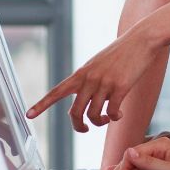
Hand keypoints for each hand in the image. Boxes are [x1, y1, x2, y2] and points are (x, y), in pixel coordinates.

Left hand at [26, 24, 158, 131]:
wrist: (141, 40)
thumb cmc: (121, 53)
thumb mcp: (98, 65)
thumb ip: (88, 82)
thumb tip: (85, 103)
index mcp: (81, 73)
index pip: (56, 91)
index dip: (41, 105)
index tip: (28, 115)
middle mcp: (89, 78)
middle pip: (75, 112)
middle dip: (78, 126)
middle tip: (85, 129)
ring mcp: (105, 83)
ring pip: (93, 115)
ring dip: (99, 122)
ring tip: (106, 118)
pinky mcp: (121, 87)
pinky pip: (112, 112)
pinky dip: (114, 117)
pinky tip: (119, 114)